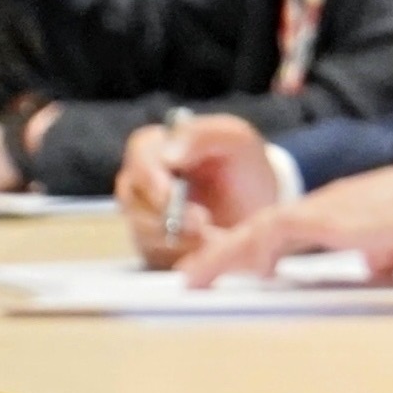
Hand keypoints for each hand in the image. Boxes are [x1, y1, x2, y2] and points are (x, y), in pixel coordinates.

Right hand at [121, 113, 282, 264]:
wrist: (259, 207)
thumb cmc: (243, 165)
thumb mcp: (235, 139)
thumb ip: (202, 136)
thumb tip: (168, 154)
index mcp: (155, 147)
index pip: (139, 156)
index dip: (150, 177)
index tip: (168, 195)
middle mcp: (139, 182)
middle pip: (133, 199)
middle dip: (166, 214)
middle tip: (202, 222)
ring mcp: (142, 217)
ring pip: (142, 231)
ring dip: (178, 238)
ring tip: (212, 236)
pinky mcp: (153, 248)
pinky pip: (156, 257)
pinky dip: (183, 256)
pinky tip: (207, 250)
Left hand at [179, 159, 392, 285]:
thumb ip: (384, 254)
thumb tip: (376, 267)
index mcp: (340, 212)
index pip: (283, 229)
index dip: (252, 248)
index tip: (237, 269)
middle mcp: (323, 206)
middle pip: (259, 228)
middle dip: (223, 253)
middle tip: (193, 277)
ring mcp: (322, 209)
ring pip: (257, 229)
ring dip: (224, 254)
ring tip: (194, 278)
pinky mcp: (325, 217)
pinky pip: (273, 231)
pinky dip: (250, 249)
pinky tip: (238, 268)